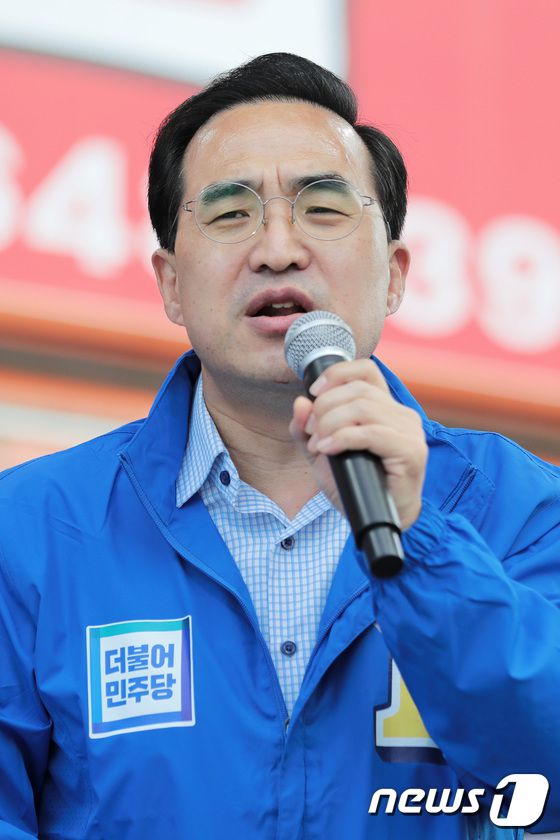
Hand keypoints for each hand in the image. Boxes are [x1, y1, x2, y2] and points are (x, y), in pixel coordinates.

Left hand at [289, 359, 427, 529]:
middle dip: (325, 406)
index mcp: (385, 409)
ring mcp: (409, 432)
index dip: (338, 373)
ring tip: (318, 444)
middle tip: (311, 431)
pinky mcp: (411, 452)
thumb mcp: (322, 454)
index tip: (314, 391)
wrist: (375, 520)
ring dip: (331, 422)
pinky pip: (372, 433)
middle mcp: (402, 415)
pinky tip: (328, 449)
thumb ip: (308, 429)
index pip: (367, 371)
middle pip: (358, 390)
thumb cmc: (354, 485)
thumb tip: (300, 402)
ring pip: (363, 408)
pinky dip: (343, 437)